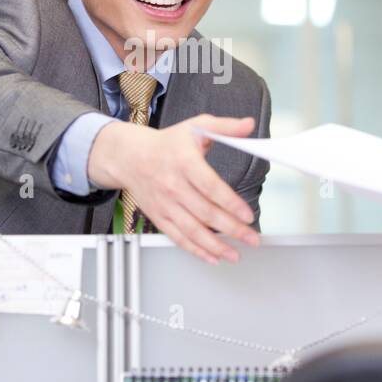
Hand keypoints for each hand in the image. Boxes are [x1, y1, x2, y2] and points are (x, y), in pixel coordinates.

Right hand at [87, 114, 260, 263]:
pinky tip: (212, 257)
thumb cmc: (167, 143)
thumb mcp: (196, 127)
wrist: (130, 157)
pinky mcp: (159, 217)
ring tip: (235, 254)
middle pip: (205, 212)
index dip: (230, 203)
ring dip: (215, 246)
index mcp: (184, 162)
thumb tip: (249, 125)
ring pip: (192, 230)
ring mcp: (165, 204)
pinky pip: (178, 237)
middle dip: (232, 229)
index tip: (247, 214)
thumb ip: (225, 127)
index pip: (210, 186)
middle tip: (252, 238)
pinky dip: (196, 250)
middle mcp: (173, 185)